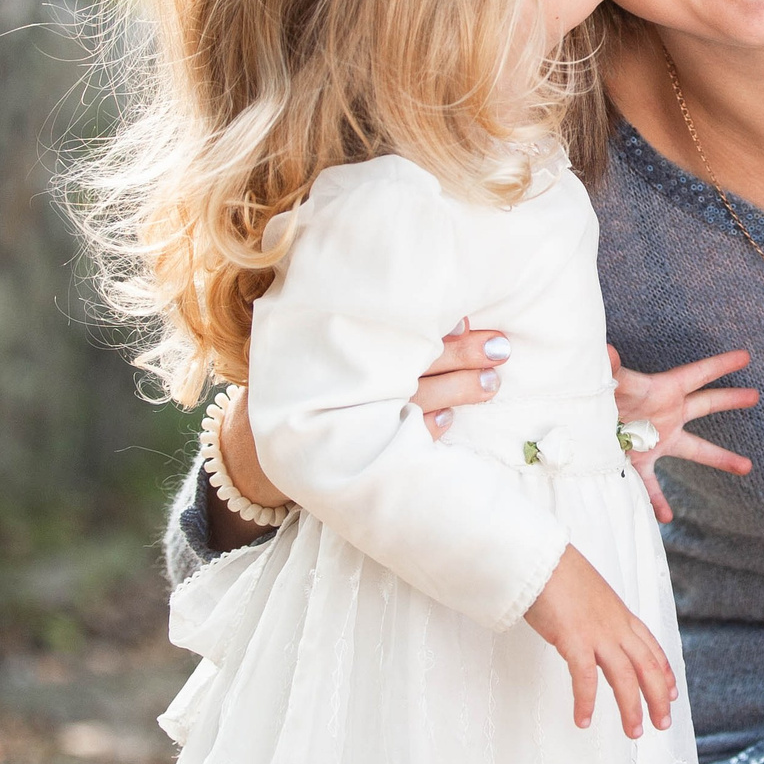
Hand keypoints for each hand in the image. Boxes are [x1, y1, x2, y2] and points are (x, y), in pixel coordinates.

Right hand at [207, 319, 512, 546]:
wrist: (262, 444)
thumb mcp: (333, 351)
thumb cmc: (314, 384)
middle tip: (501, 347)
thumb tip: (446, 313)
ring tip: (492, 383)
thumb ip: (372, 329)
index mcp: (348, 347)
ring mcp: (354, 414)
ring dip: (457, 390)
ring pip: (416, 398)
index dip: (436, 326)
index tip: (467, 318)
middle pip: (416, 360)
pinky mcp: (356, 450)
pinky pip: (394, 441)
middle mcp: (352, 377)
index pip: (397, 330)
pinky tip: (447, 424)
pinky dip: (423, 430)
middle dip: (461, 353)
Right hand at [522, 545, 675, 737]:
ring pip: (626, 677)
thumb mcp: (589, 592)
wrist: (541, 557)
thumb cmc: (557, 572)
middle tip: (662, 724)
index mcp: (621, 614)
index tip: (673, 692)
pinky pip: (585, 678)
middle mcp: (616, 625)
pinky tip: (583, 721)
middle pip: (647, 666)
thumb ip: (596, 613)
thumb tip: (590, 625)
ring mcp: (598, 633)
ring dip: (631, 708)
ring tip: (634, 732)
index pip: (652, 647)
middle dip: (658, 697)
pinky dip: (586, 702)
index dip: (664, 672)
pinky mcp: (575, 639)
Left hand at [606, 345, 759, 522]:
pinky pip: (653, 485)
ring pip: (695, 449)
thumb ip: (612, 370)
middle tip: (755, 395)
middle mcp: (665, 415)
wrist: (572, 428)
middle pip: (705, 404)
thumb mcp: (609, 384)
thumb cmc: (594, 398)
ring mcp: (655, 439)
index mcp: (663, 392)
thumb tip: (607, 352)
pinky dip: (658, 501)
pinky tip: (667, 518)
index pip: (698, 375)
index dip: (721, 365)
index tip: (745, 356)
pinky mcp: (638, 461)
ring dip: (720, 457)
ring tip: (746, 467)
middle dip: (729, 399)